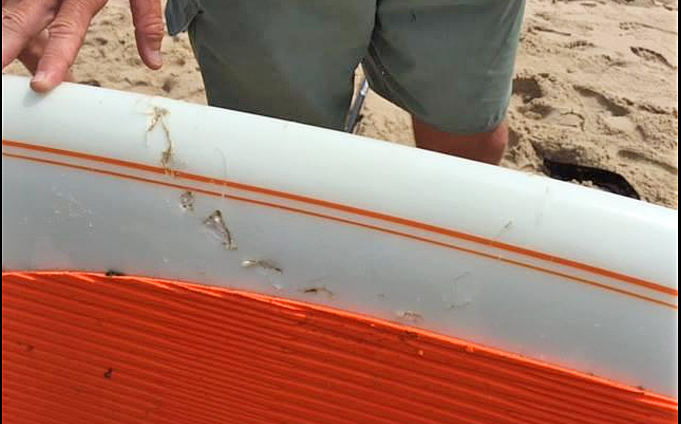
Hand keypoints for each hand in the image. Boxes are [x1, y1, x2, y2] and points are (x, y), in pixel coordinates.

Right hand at [2, 0, 163, 91]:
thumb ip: (145, 19)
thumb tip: (154, 63)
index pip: (68, 30)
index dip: (56, 58)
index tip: (43, 85)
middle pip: (21, 17)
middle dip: (5, 44)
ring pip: (8, 8)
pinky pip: (8, 0)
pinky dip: (3, 14)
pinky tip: (0, 33)